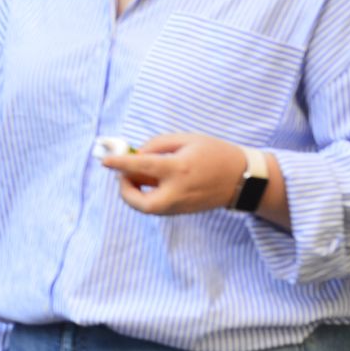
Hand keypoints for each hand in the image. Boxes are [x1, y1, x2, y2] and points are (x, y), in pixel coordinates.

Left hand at [103, 132, 246, 215]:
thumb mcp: (187, 139)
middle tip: (123, 175)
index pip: (141, 167)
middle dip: (125, 190)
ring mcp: (182, 205)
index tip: (105, 160)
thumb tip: (136, 155)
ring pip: (148, 207)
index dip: (120, 164)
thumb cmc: (215, 153)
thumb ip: (158, 145)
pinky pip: (158, 207)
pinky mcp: (184, 211)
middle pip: (141, 203)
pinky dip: (148, 196)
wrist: (244, 178)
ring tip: (139, 175)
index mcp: (179, 169)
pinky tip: (152, 182)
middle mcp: (178, 191)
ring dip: (135, 193)